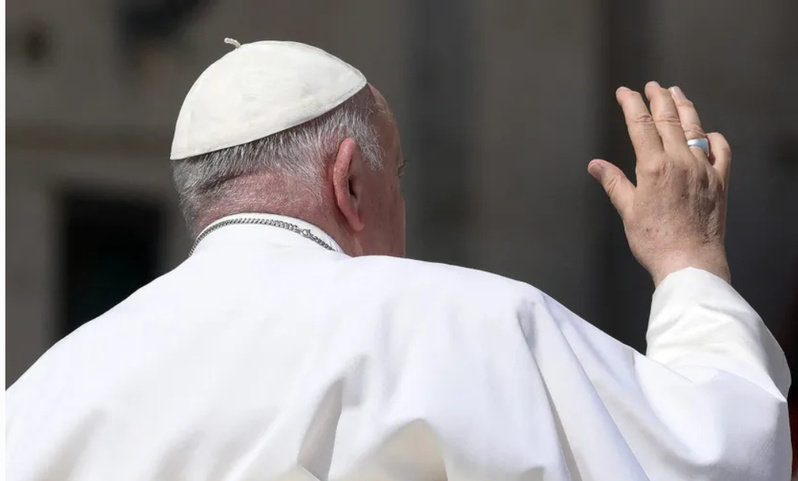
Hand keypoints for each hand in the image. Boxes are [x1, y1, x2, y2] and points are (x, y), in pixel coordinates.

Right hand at [589, 82, 731, 286]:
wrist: (690, 262)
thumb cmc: (655, 241)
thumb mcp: (628, 211)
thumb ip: (614, 183)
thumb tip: (596, 165)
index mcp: (654, 167)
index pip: (641, 123)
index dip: (631, 103)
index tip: (625, 92)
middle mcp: (680, 161)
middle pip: (669, 119)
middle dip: (659, 97)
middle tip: (652, 85)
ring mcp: (704, 169)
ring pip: (694, 128)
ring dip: (685, 108)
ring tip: (677, 93)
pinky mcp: (720, 181)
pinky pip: (720, 151)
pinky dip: (713, 138)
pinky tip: (708, 133)